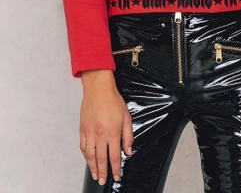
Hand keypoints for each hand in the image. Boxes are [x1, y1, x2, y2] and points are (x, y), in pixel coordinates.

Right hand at [79, 70, 133, 184]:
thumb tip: (127, 151)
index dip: (116, 168)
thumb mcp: (126, 116)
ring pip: (90, 155)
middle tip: (102, 181)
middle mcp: (100, 134)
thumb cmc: (113, 100)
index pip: (114, 156)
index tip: (117, 176)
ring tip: (95, 175)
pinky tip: (88, 160)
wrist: (98, 88)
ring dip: (92, 167)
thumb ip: (128, 135)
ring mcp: (90, 132)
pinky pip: (83, 146)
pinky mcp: (83, 129)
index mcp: (112, 132)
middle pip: (101, 159)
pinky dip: (85, 156)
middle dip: (102, 172)